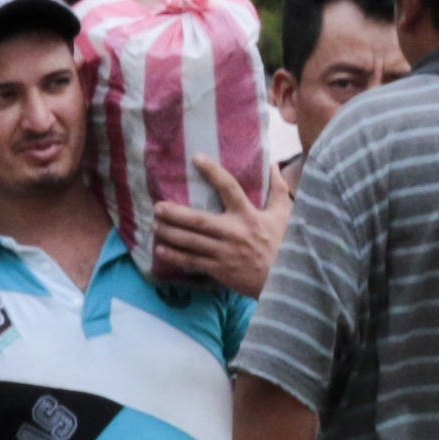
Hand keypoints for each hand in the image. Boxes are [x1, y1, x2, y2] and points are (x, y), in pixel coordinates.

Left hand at [148, 162, 274, 294]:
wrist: (284, 280)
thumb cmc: (281, 244)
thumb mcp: (284, 215)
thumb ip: (279, 190)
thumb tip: (275, 165)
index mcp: (249, 215)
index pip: (229, 188)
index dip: (213, 172)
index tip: (196, 158)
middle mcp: (234, 232)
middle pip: (199, 220)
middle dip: (176, 214)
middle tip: (157, 207)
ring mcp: (225, 252)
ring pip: (191, 242)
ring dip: (170, 233)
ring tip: (154, 225)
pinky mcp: (219, 269)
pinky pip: (192, 261)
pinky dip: (175, 256)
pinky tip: (161, 249)